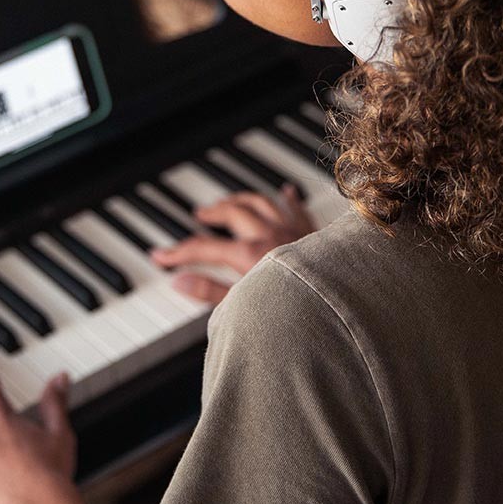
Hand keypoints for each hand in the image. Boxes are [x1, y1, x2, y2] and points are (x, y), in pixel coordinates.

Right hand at [150, 183, 314, 304]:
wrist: (342, 307)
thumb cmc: (297, 312)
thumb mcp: (244, 308)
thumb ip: (210, 293)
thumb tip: (179, 283)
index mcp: (249, 254)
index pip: (204, 247)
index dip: (179, 252)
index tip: (160, 255)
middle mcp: (270, 235)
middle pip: (233, 212)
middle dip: (214, 211)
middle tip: (200, 214)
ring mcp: (294, 231)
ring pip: (263, 202)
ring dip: (243, 199)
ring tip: (231, 201)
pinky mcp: (315, 234)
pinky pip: (299, 208)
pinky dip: (289, 199)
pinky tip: (286, 191)